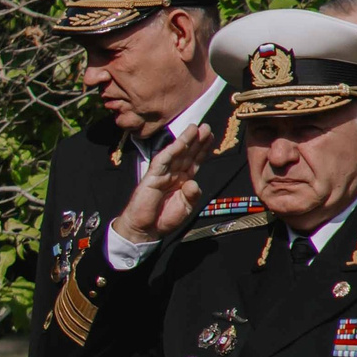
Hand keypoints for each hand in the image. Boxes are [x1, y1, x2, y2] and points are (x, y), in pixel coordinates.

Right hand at [108, 121, 215, 246]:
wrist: (145, 230)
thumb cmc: (164, 219)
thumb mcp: (186, 207)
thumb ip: (192, 195)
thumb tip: (193, 182)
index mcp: (184, 180)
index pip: (195, 161)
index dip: (203, 149)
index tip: (211, 136)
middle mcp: (174, 174)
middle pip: (187, 154)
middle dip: (196, 140)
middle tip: (206, 126)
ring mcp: (162, 174)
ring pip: (176, 154)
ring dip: (185, 141)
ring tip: (195, 129)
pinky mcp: (152, 177)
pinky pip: (162, 162)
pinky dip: (171, 152)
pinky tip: (179, 143)